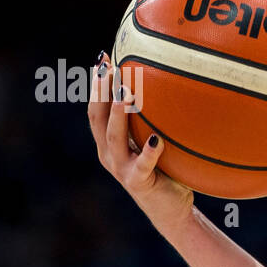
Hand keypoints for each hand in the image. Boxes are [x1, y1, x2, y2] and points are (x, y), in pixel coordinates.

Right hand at [87, 51, 193, 227]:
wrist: (170, 210)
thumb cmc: (166, 171)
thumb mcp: (154, 142)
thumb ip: (152, 121)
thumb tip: (168, 85)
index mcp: (108, 142)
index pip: (96, 108)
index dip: (97, 84)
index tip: (103, 57)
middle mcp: (109, 154)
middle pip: (97, 117)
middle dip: (101, 91)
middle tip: (108, 66)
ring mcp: (121, 169)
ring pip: (115, 137)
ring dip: (118, 114)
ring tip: (125, 93)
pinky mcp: (138, 182)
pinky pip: (144, 164)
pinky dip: (150, 151)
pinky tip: (157, 138)